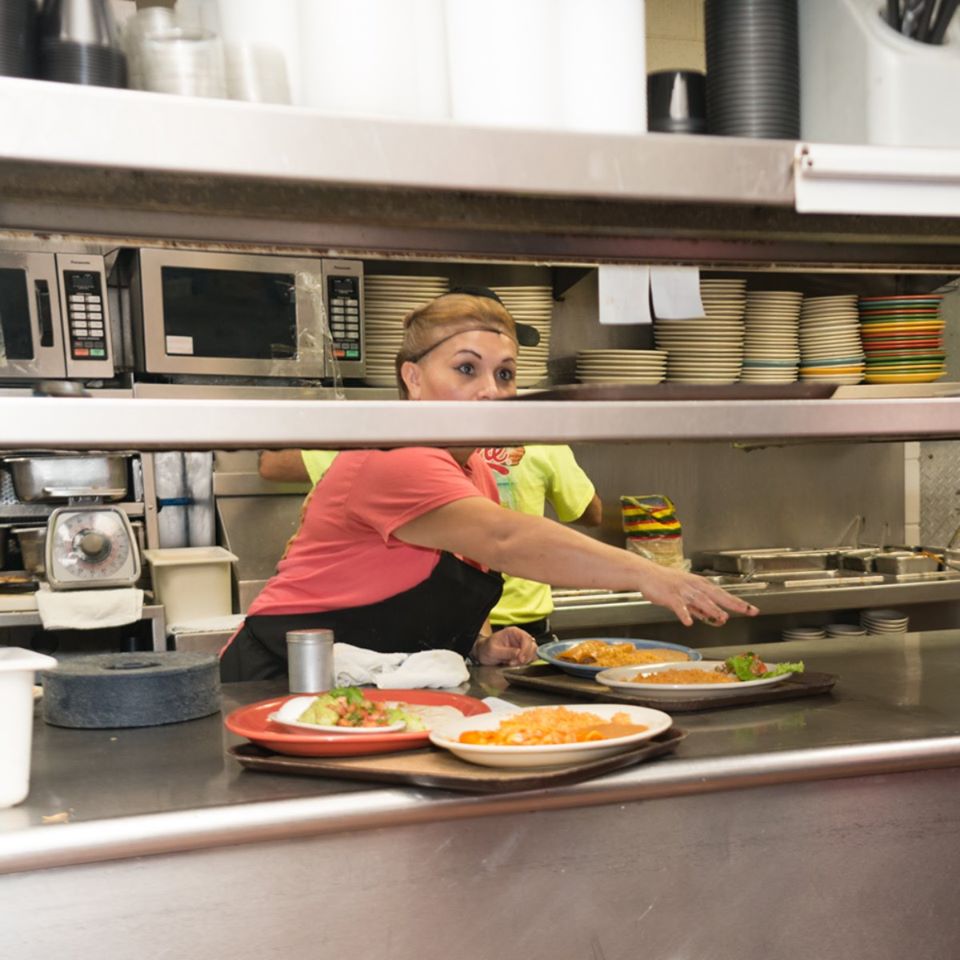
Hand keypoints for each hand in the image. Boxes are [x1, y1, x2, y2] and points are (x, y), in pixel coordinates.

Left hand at [473, 626, 538, 665]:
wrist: (483, 653)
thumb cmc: (486, 648)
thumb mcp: (494, 651)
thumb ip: (507, 652)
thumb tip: (519, 654)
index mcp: (513, 632)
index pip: (526, 639)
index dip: (525, 650)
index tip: (520, 659)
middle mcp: (519, 637)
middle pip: (532, 646)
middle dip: (526, 656)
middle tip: (515, 663)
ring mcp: (522, 646)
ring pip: (533, 653)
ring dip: (526, 661)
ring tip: (513, 664)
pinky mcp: (522, 653)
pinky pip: (529, 658)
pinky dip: (525, 663)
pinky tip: (516, 664)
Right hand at [636, 563, 758, 627]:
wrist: (646, 574)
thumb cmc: (665, 583)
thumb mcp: (686, 593)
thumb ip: (698, 606)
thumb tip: (711, 616)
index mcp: (700, 585)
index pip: (723, 594)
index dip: (737, 602)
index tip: (751, 609)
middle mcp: (694, 586)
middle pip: (717, 596)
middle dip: (733, 604)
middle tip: (747, 611)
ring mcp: (683, 591)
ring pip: (700, 600)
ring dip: (712, 609)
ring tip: (722, 618)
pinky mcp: (670, 596)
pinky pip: (679, 606)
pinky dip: (684, 614)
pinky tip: (688, 622)